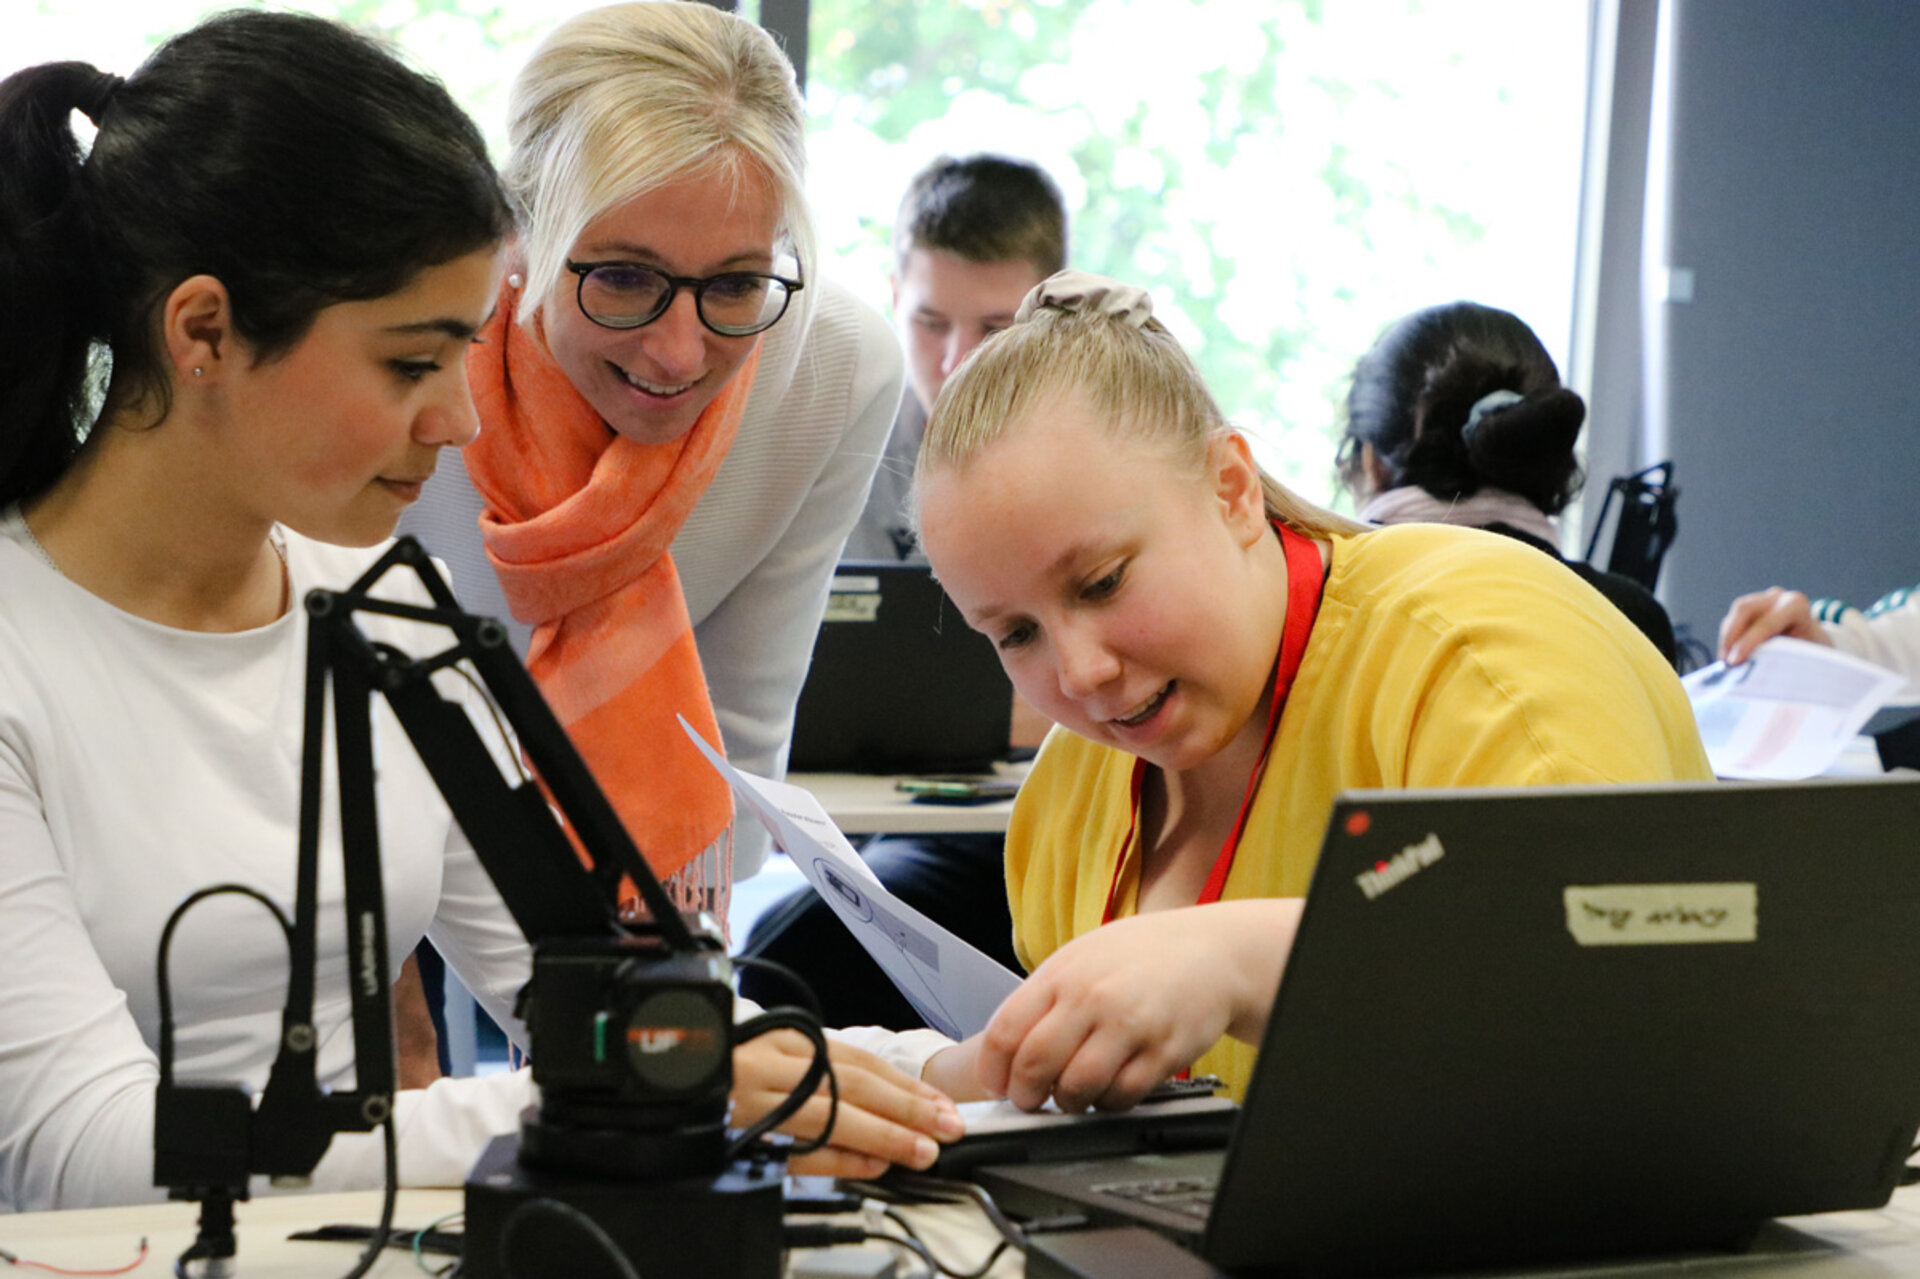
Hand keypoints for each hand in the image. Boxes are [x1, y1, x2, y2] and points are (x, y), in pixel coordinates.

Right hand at [730, 1032, 962, 1178]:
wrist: (653, 1063)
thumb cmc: (725, 1063)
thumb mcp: (776, 1052)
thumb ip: (822, 1070)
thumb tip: (888, 1104)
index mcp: (786, 1038)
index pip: (858, 1061)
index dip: (905, 1086)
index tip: (943, 1106)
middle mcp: (770, 1063)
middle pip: (851, 1085)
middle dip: (906, 1109)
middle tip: (947, 1129)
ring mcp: (751, 1098)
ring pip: (828, 1114)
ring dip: (881, 1134)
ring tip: (921, 1151)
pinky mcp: (734, 1131)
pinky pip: (791, 1148)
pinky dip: (833, 1157)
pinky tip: (868, 1165)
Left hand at [973, 899, 1300, 1112]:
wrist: (1213, 952)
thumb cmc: (1143, 956)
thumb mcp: (1080, 959)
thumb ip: (1041, 999)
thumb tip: (999, 1048)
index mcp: (1062, 974)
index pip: (1005, 1032)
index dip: (992, 1071)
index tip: (995, 1085)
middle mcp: (1091, 998)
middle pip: (1034, 1065)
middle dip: (1023, 1095)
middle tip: (1029, 1100)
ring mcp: (1128, 1026)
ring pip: (1076, 1088)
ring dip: (1066, 1102)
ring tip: (1071, 1095)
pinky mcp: (1162, 1052)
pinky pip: (1120, 1096)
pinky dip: (1107, 1103)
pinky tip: (1109, 1089)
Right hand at [1719, 587, 1831, 664]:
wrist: (1815, 640)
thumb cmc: (1812, 651)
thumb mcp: (1805, 654)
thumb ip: (1784, 659)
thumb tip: (1757, 673)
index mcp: (1796, 606)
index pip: (1767, 622)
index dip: (1748, 642)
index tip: (1734, 661)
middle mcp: (1777, 597)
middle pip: (1744, 610)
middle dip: (1730, 637)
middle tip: (1725, 662)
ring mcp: (1761, 599)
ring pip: (1733, 616)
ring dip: (1726, 640)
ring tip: (1725, 663)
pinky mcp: (1749, 608)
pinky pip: (1731, 622)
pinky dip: (1728, 641)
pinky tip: (1728, 657)